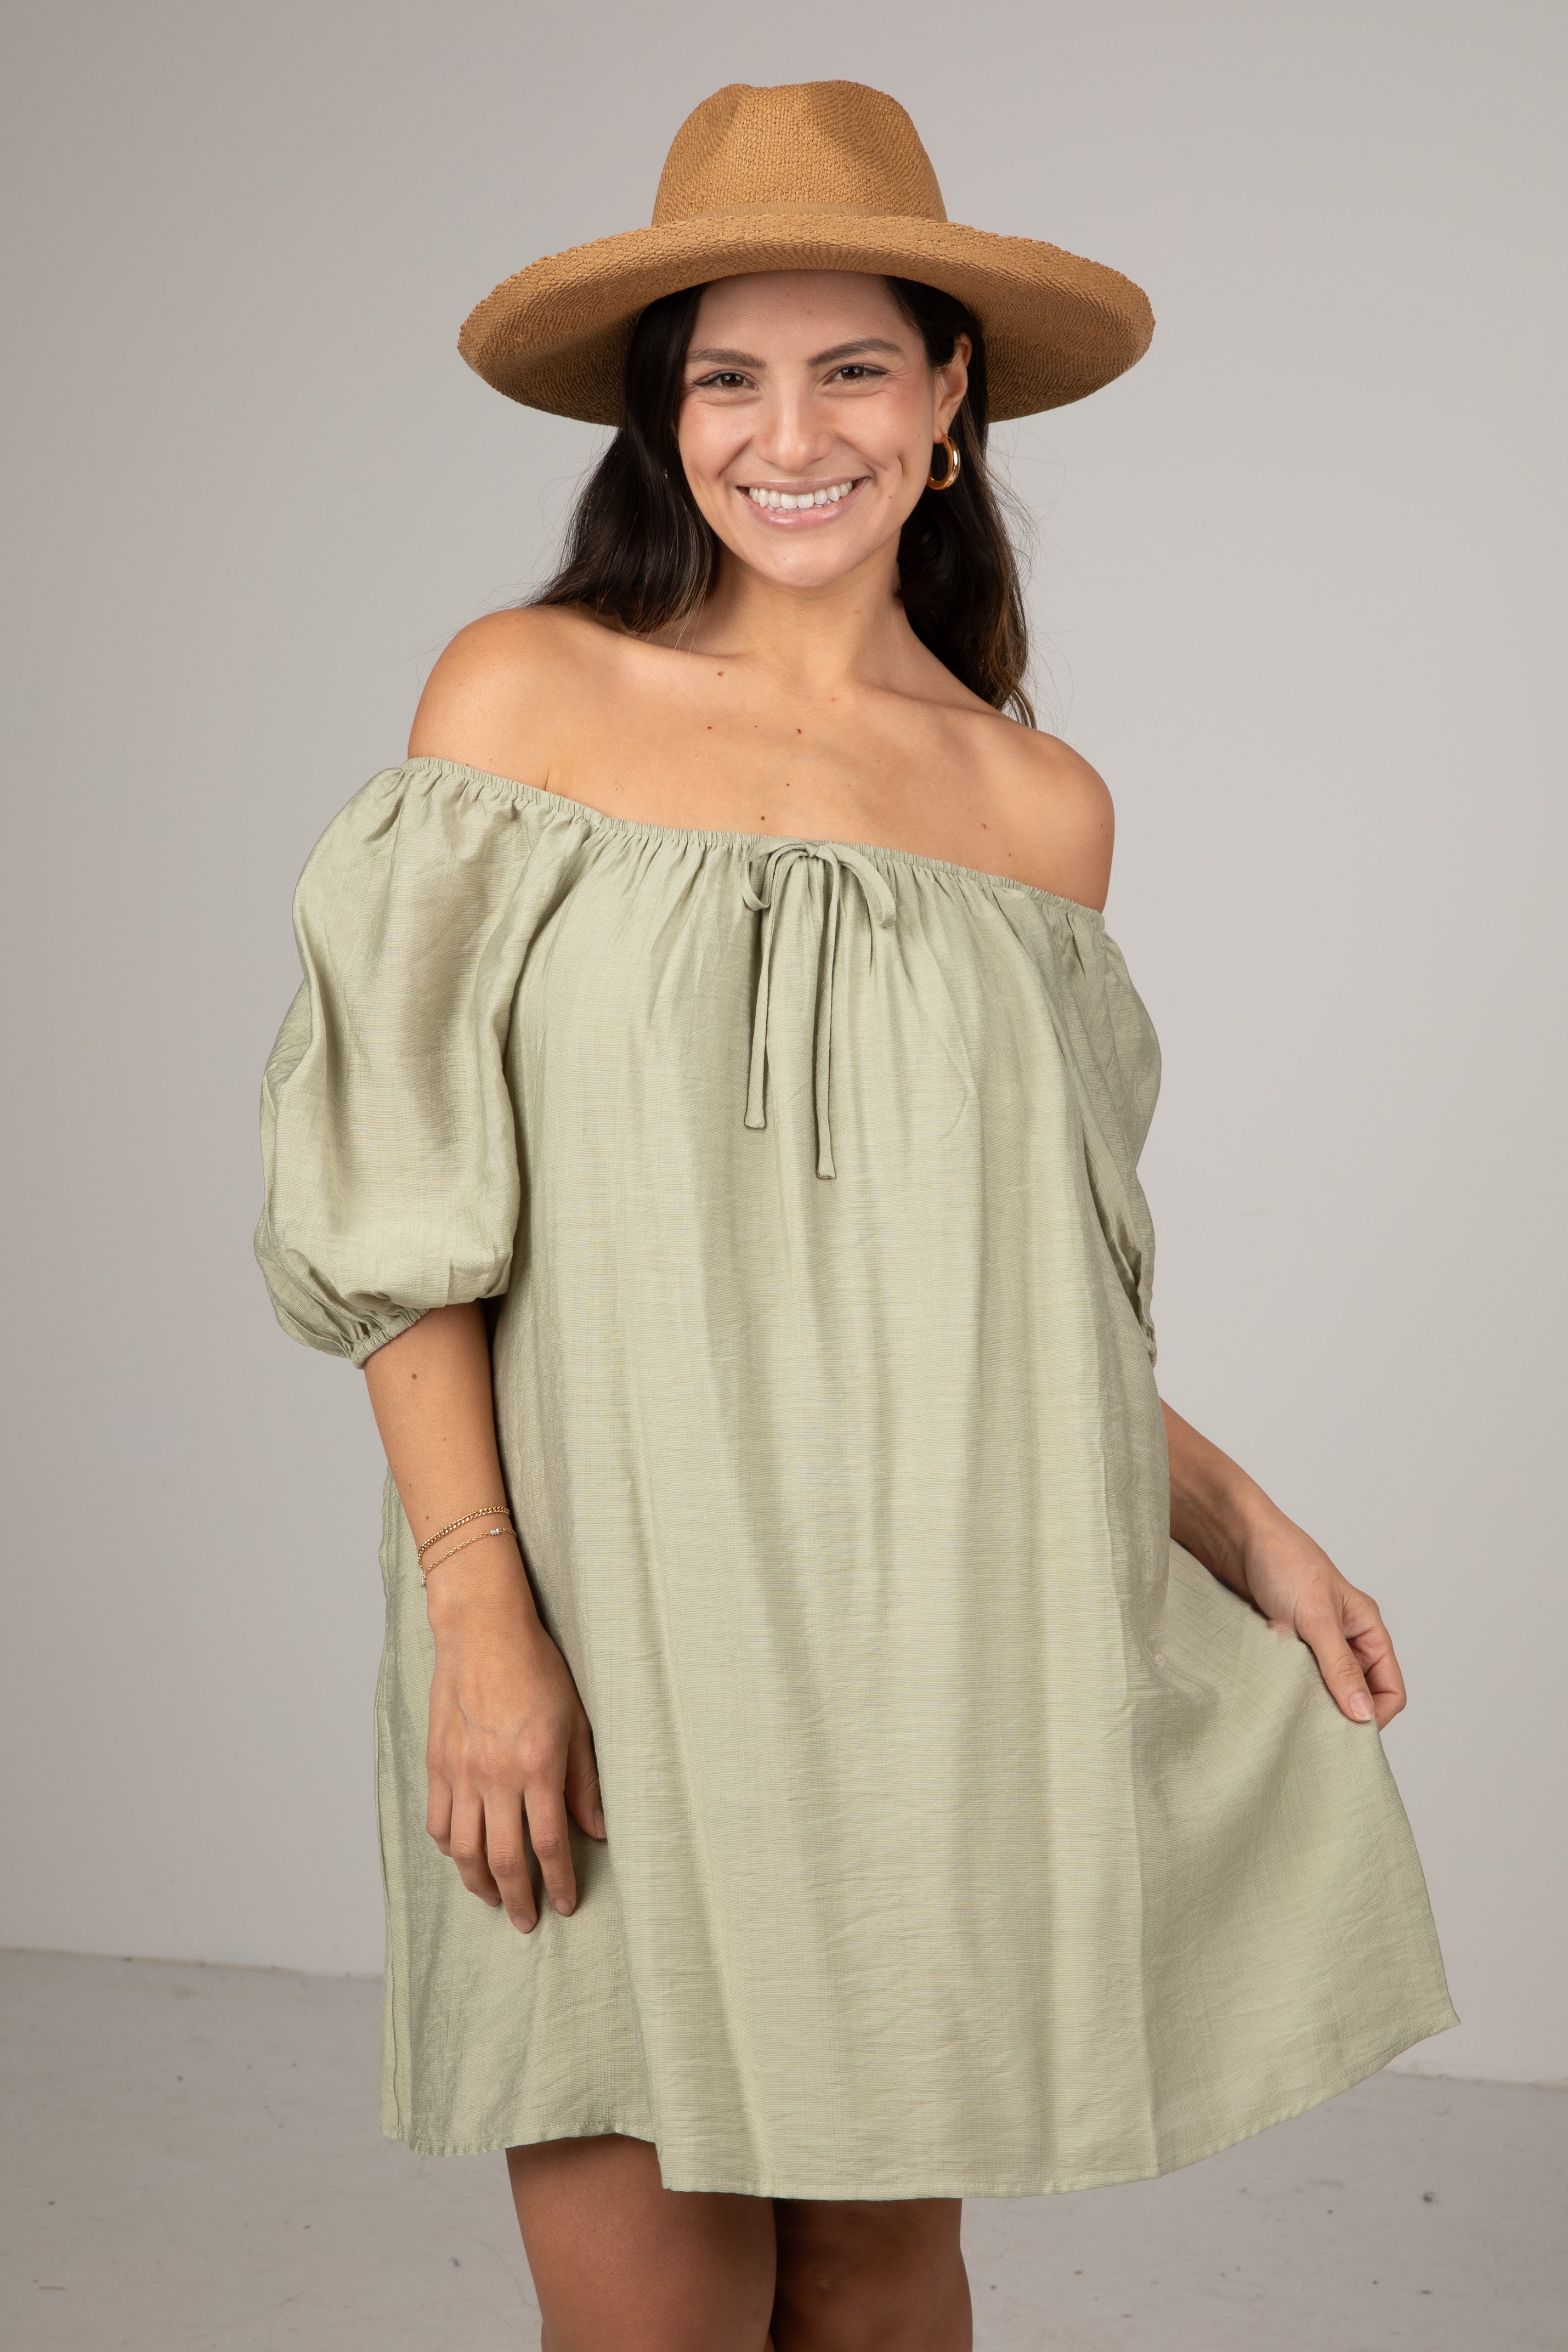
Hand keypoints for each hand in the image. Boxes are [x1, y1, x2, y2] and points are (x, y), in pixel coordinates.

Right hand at [424, 1543, 606, 1930]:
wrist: (483, 1631)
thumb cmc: (537, 1669)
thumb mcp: (576, 1721)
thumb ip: (584, 1781)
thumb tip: (598, 1830)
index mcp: (537, 1765)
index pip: (550, 1843)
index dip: (559, 1881)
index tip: (565, 1904)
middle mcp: (496, 1776)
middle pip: (505, 1859)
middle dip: (519, 1899)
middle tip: (528, 1921)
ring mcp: (461, 1772)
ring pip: (465, 1850)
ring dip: (480, 1883)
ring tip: (495, 1898)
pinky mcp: (437, 1764)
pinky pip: (438, 1822)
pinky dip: (450, 1848)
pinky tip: (463, 1856)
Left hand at [1235, 1509, 1406, 1729]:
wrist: (1234, 1537)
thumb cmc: (1283, 1561)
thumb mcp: (1317, 1616)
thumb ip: (1339, 1665)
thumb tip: (1363, 1714)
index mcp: (1366, 1629)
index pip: (1390, 1689)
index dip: (1376, 1715)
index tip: (1347, 1734)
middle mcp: (1344, 1639)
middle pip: (1357, 1695)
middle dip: (1339, 1712)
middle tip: (1313, 1725)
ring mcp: (1312, 1644)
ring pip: (1323, 1690)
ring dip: (1308, 1698)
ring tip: (1289, 1697)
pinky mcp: (1283, 1645)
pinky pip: (1293, 1679)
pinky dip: (1284, 1684)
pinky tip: (1270, 1682)